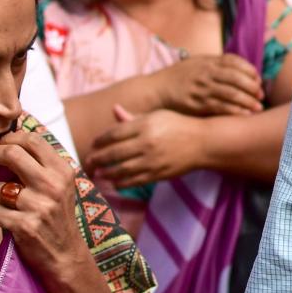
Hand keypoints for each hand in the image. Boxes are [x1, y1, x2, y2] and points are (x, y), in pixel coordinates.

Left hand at [0, 130, 91, 278]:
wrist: (66, 254)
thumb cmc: (58, 216)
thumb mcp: (60, 185)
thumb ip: (39, 165)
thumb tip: (6, 146)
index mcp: (62, 170)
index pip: (32, 139)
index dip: (10, 138)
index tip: (1, 145)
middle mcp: (53, 185)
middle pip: (12, 153)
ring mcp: (39, 205)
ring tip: (13, 204)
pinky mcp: (25, 225)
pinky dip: (1, 216)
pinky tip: (14, 221)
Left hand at [86, 106, 203, 188]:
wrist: (203, 143)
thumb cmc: (178, 126)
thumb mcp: (157, 116)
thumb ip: (133, 117)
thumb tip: (114, 109)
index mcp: (145, 125)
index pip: (113, 134)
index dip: (99, 140)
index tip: (93, 144)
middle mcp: (147, 142)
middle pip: (113, 153)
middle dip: (97, 158)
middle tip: (88, 161)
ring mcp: (152, 160)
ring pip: (120, 170)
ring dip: (106, 173)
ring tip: (99, 173)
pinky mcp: (158, 174)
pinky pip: (133, 181)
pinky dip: (121, 183)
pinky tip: (115, 182)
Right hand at [152, 53, 263, 115]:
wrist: (156, 91)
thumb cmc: (178, 77)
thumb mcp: (195, 63)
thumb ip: (215, 63)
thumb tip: (239, 67)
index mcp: (207, 61)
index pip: (234, 62)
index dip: (249, 70)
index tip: (257, 78)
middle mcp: (205, 73)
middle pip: (236, 78)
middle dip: (252, 86)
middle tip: (261, 94)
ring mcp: (201, 89)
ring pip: (231, 93)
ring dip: (248, 101)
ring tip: (258, 107)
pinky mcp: (197, 104)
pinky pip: (221, 107)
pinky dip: (235, 111)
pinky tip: (244, 114)